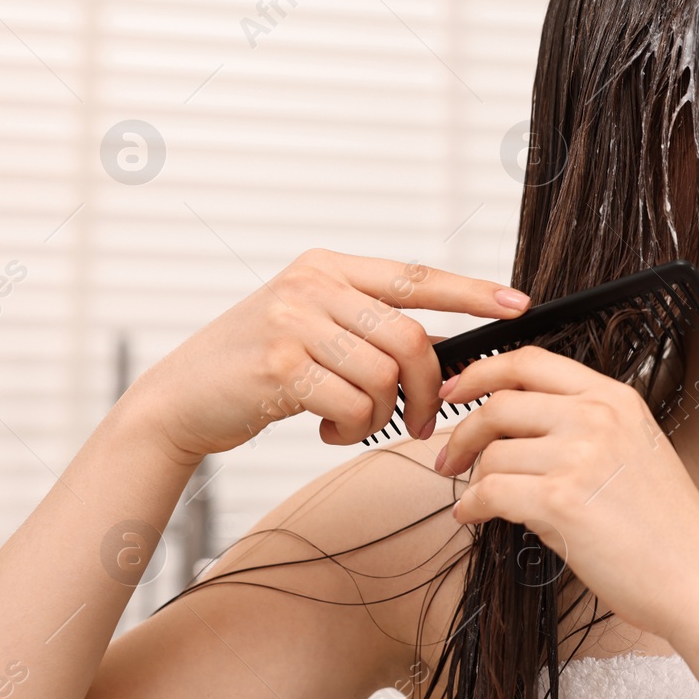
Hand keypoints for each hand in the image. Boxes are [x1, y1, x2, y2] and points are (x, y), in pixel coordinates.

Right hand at [122, 249, 532, 460]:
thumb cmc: (259, 368)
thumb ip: (373, 329)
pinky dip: (353, 429)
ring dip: (382, 415)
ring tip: (354, 424)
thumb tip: (451, 349)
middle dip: (430, 389)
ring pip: (384, 376)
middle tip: (425, 422)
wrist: (180, 399)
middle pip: (410, 338)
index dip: (472, 291)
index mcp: (329, 267)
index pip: (417, 276)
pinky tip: (329, 430)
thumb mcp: (317, 330)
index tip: (518, 305)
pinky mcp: (279, 365)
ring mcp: (293, 321)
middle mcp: (312, 284)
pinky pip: (352, 403)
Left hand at [435, 345, 698, 644]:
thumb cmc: (668, 528)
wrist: (697, 578)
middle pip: (500, 403)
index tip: (457, 391)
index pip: (531, 361)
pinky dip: (471, 507)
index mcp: (615, 398)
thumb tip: (515, 431)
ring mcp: (579, 457)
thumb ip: (586, 426)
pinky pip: (489, 492)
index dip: (482, 372)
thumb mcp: (635, 450)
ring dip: (473, 480)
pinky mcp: (560, 501)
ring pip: (492, 453)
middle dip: (464, 432)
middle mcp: (597, 417)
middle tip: (451, 457)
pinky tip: (473, 518)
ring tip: (478, 501)